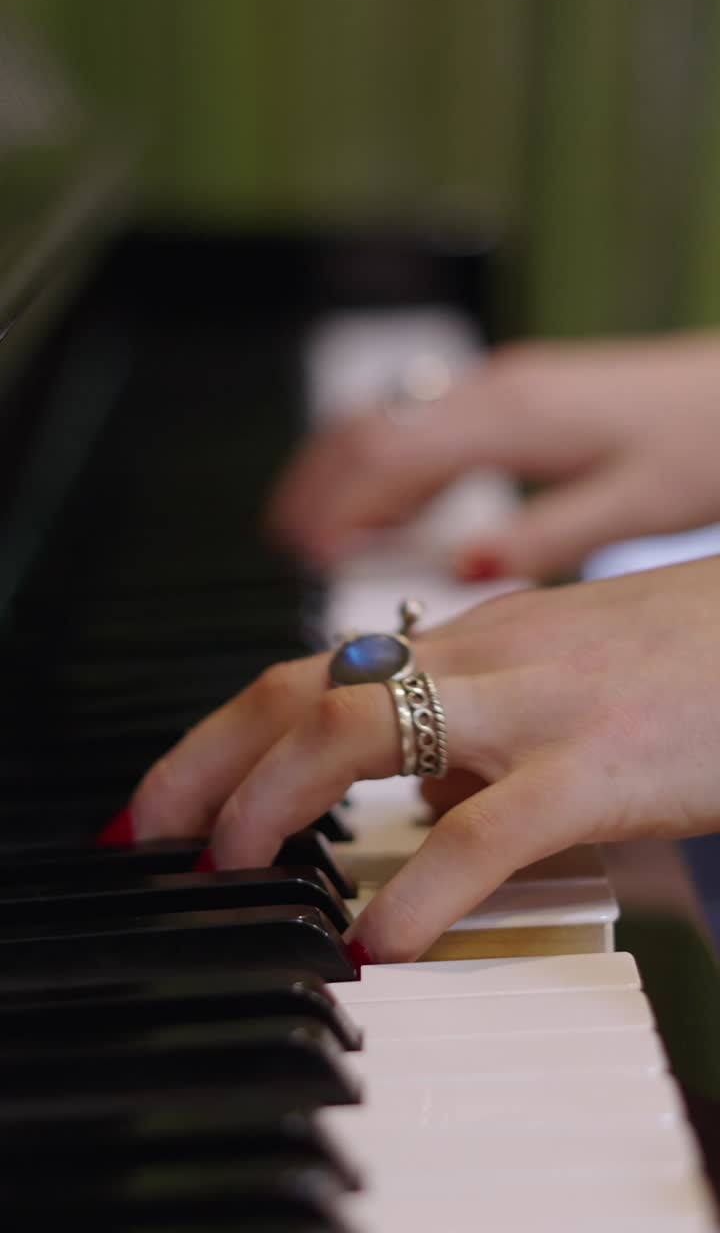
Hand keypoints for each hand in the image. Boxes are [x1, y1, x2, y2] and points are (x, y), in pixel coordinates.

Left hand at [123, 557, 719, 962]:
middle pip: (303, 688)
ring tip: (236, 872)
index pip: (308, 671)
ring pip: (361, 727)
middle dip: (209, 762)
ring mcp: (529, 707)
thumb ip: (477, 735)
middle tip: (152, 836)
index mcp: (464, 644)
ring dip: (275, 802)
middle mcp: (477, 660)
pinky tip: (383, 943)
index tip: (164, 800)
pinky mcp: (593, 765)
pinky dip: (417, 891)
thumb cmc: (674, 660)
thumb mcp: (555, 682)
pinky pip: (482, 830)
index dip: (221, 733)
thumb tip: (416, 802)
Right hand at [266, 333, 719, 580]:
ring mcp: (502, 385)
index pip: (390, 454)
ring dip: (346, 470)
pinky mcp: (516, 394)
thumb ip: (545, 537)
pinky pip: (425, 423)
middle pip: (372, 425)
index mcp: (515, 417)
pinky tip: (392, 507)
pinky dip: (391, 464)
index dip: (336, 504)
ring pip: (392, 418)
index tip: (301, 556)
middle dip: (317, 482)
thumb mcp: (634, 504)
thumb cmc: (707, 441)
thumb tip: (467, 571)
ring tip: (315, 531)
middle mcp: (497, 390)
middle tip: (281, 544)